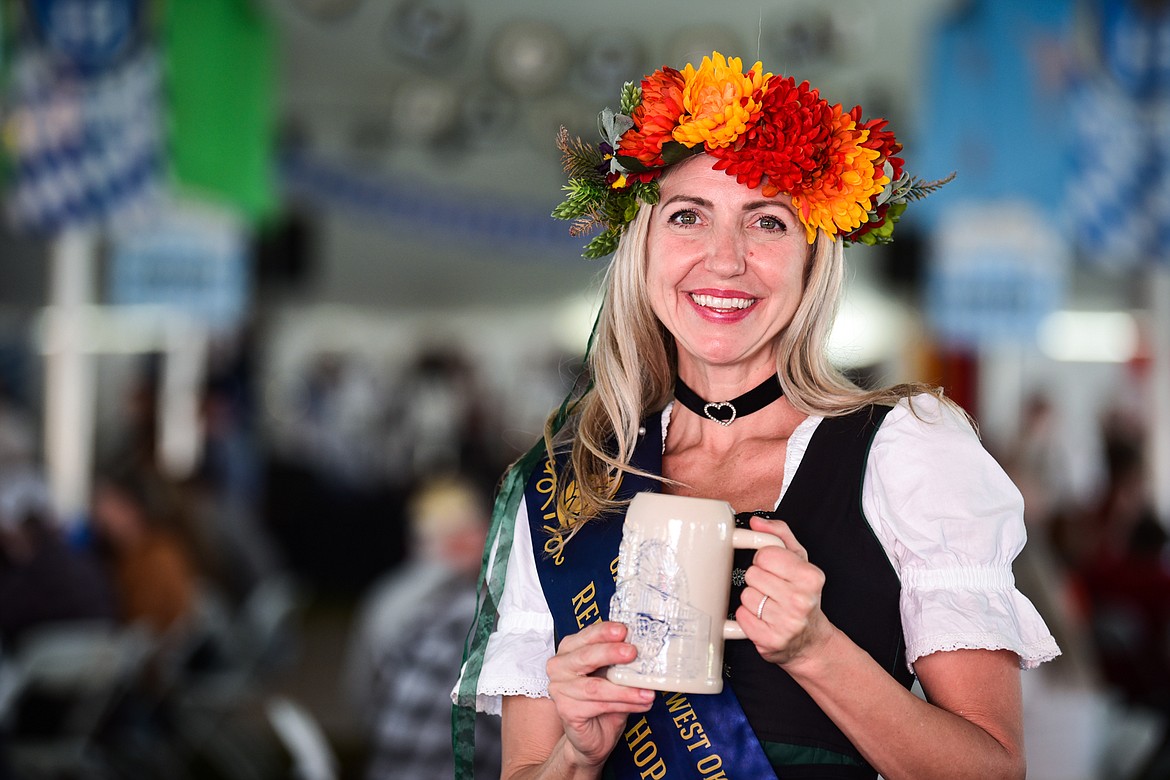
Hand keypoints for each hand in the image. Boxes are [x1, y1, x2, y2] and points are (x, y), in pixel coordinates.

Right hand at [545, 621, 654, 767]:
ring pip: (595, 686)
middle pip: (586, 656)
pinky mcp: (566, 710)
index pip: (587, 635)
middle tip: (632, 652)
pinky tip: (641, 705)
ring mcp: (559, 689)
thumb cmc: (602, 699)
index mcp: (570, 649)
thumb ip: (621, 661)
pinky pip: (599, 705)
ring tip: (648, 692)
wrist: (593, 735)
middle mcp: (560, 666)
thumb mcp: (612, 675)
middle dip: (611, 653)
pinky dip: (624, 704)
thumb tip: (646, 650)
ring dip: (625, 689)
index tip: (623, 630)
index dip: (604, 631)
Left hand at [738, 515, 833, 666]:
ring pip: (746, 596)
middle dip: (758, 579)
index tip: (773, 568)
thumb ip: (779, 535)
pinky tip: (762, 618)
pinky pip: (741, 617)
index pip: (766, 554)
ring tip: (768, 604)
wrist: (810, 639)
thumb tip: (756, 522)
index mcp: (810, 577)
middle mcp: (801, 601)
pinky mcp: (771, 641)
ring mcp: (787, 624)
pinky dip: (747, 616)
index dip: (765, 559)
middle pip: (753, 575)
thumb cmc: (803, 595)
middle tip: (771, 588)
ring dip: (752, 599)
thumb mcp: (799, 561)